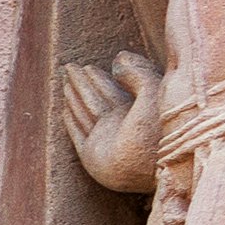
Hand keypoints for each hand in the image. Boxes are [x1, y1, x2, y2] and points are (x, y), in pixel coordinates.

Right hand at [56, 52, 163, 192]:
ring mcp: (105, 141)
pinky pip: (78, 134)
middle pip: (95, 99)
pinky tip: (64, 110)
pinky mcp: (92, 156)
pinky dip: (70, 122)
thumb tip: (119, 58)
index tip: (87, 65)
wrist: (153, 166)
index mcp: (137, 111)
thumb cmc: (160, 128)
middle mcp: (120, 125)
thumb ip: (139, 73)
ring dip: (74, 98)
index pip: (111, 90)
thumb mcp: (155, 92)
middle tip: (69, 68)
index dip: (99, 78)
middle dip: (83, 84)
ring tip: (65, 82)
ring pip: (85, 113)